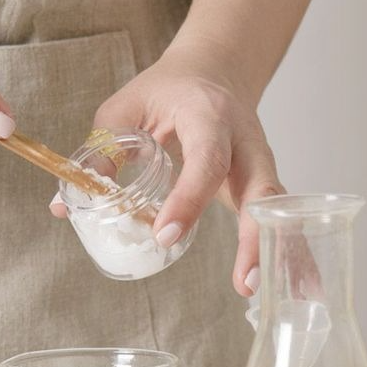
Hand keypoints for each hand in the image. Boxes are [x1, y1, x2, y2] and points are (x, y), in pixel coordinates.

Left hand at [51, 47, 283, 295]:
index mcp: (209, 116)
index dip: (189, 199)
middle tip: (243, 283)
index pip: (206, 160)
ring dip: (286, 255)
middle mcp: (247, 142)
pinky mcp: (268, 186)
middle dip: (255, 239)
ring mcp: (263, 165)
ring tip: (281, 297)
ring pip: (283, 212)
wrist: (216, 69)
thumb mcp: (126, 109)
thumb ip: (102, 154)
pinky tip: (301, 289)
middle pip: (263, 192)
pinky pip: (286, 221)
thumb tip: (66, 207)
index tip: (166, 234)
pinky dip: (294, 255)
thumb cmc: (168, 91)